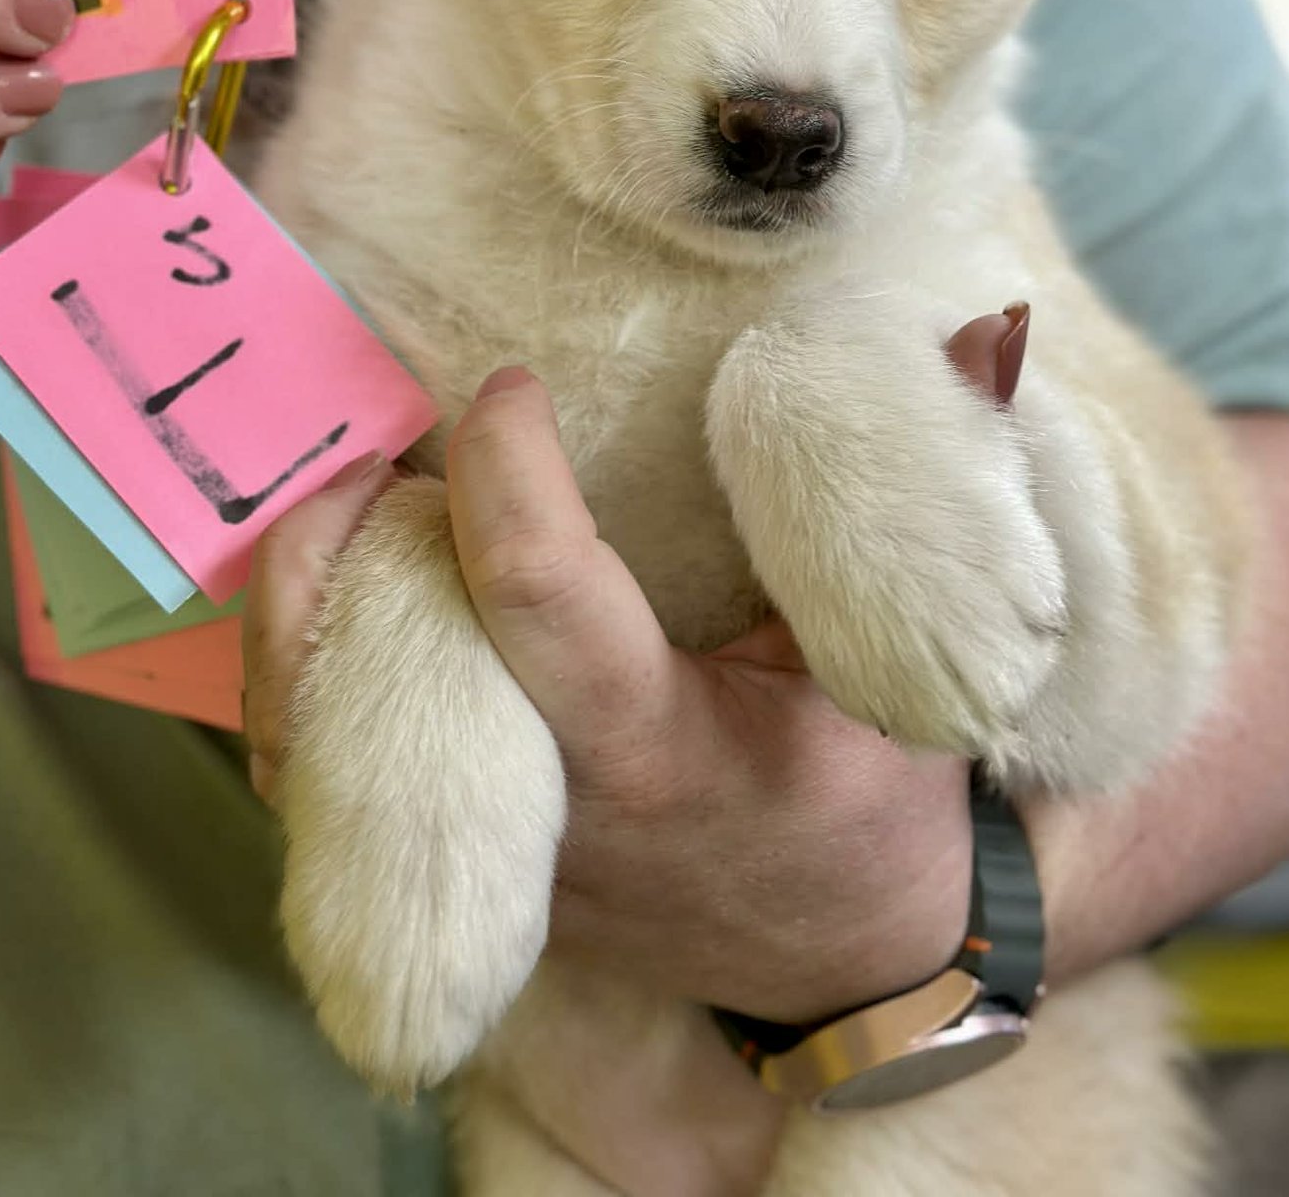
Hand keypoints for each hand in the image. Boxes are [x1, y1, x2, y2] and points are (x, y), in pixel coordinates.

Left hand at [244, 315, 1021, 1193]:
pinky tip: (341, 573)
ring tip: (355, 485)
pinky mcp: (448, 873)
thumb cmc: (878, 790)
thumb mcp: (915, 659)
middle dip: (359, 533)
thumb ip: (923, 501)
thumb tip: (986, 328)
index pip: (537, 601)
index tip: (512, 389)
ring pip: (312, 738)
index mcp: (662, 751)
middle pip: (377, 674)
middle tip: (392, 432)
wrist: (852, 959)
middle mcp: (545, 815)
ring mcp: (481, 859)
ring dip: (308, 593)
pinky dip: (302, 661)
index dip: (506, 475)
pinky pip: (315, 772)